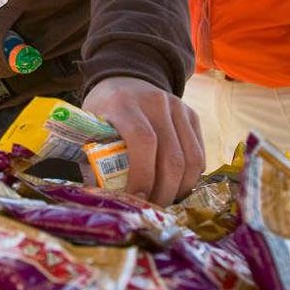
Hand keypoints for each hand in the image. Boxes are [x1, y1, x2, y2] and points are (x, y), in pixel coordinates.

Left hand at [83, 76, 203, 204]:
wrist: (125, 80)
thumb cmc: (104, 111)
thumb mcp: (90, 128)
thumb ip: (93, 158)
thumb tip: (105, 198)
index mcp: (124, 103)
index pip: (143, 140)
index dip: (142, 174)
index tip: (136, 197)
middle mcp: (155, 102)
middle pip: (171, 156)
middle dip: (163, 191)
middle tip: (151, 208)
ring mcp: (178, 107)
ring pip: (192, 159)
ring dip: (180, 188)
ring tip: (164, 201)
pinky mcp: (192, 115)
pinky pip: (199, 154)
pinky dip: (190, 177)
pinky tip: (174, 187)